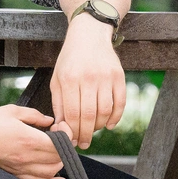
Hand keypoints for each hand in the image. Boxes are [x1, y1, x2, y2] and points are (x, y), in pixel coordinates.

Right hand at [0, 104, 67, 178]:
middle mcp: (27, 157)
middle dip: (64, 147)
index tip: (61, 126)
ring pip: (51, 172)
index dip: (66, 135)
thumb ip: (34, 116)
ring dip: (59, 162)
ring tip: (57, 151)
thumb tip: (49, 120)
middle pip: (58, 158)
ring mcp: (20, 168)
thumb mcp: (12, 111)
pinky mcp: (14, 174)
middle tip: (57, 135)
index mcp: (29, 139)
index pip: (60, 144)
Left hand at [51, 16, 127, 147]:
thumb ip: (59, 103)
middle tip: (84, 143)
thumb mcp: (57, 79)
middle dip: (86, 134)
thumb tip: (62, 128)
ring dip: (99, 126)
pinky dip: (116, 117)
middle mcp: (88, 78)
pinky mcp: (119, 76)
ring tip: (94, 130)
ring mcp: (105, 76)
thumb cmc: (70, 60)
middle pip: (88, 115)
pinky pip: (120, 102)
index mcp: (69, 79)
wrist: (89, 35)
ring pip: (105, 111)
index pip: (72, 114)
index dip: (73, 132)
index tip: (72, 142)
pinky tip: (109, 124)